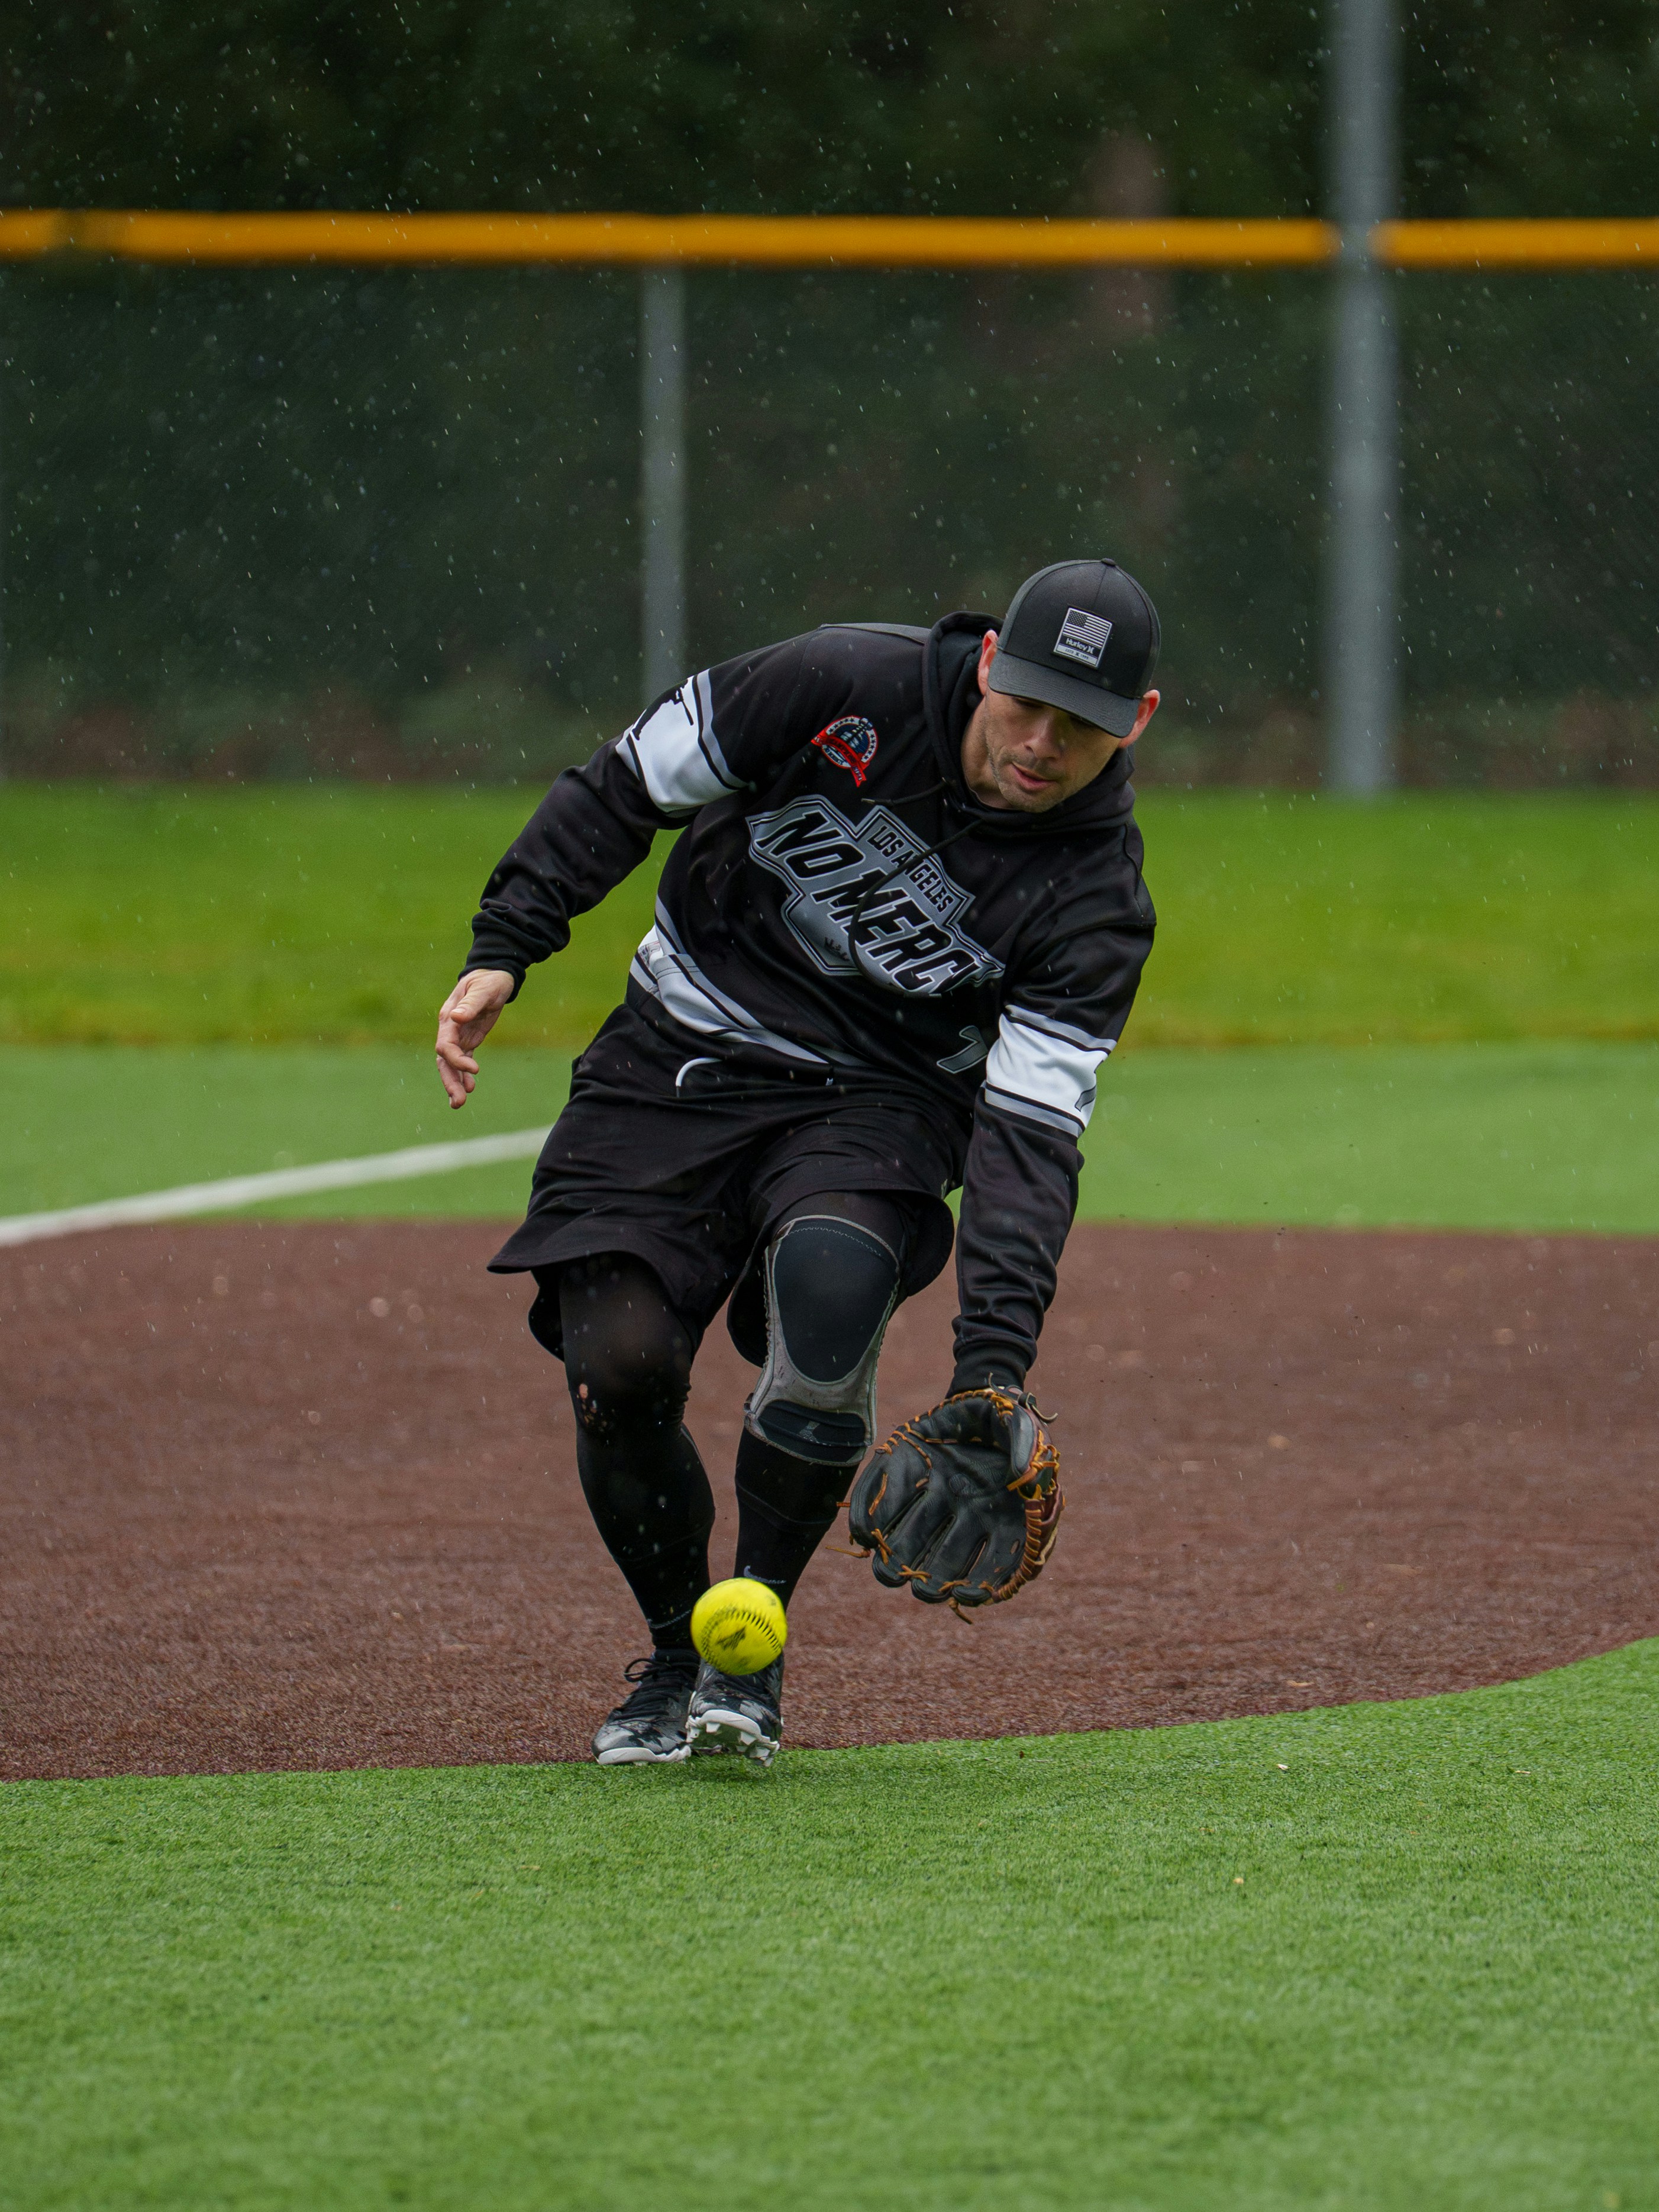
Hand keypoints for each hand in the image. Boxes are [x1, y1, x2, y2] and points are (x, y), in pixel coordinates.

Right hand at [435, 969, 516, 1107]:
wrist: (495, 975)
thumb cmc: (489, 980)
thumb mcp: (483, 990)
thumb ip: (470, 1004)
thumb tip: (456, 1018)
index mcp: (449, 1018)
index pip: (445, 1045)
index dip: (456, 1060)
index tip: (474, 1070)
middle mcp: (450, 1029)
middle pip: (444, 1060)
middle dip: (449, 1081)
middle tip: (458, 1102)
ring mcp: (458, 1036)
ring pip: (451, 1064)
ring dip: (454, 1083)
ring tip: (460, 1103)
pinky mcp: (469, 1040)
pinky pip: (463, 1061)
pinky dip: (464, 1075)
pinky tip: (470, 1088)